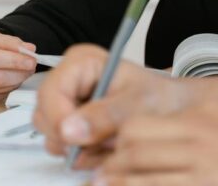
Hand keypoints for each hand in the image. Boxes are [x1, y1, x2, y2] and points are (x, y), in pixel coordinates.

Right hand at [33, 44, 190, 167]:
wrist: (173, 109)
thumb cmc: (160, 97)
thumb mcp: (139, 103)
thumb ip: (105, 115)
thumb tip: (68, 131)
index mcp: (81, 62)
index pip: (50, 93)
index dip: (59, 119)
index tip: (78, 141)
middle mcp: (68, 80)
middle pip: (45, 116)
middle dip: (73, 138)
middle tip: (105, 143)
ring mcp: (67, 104)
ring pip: (52, 135)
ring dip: (81, 149)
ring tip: (113, 143)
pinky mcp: (71, 124)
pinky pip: (64, 148)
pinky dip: (85, 155)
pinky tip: (108, 147)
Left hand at [93, 105, 217, 185]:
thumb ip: (202, 129)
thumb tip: (170, 138)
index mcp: (205, 121)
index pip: (140, 128)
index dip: (119, 146)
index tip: (110, 158)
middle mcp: (201, 146)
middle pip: (135, 154)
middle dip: (115, 171)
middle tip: (104, 180)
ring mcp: (207, 175)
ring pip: (145, 181)